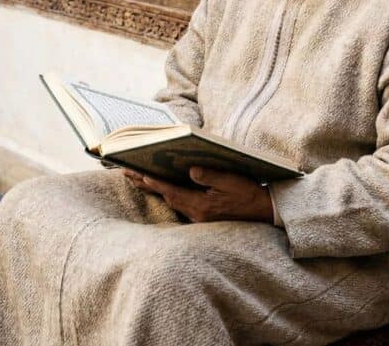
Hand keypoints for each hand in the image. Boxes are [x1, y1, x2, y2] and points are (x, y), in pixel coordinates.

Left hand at [122, 166, 273, 222]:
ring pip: (171, 201)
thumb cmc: (248, 193)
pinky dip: (167, 193)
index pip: (173, 192)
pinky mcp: (201, 216)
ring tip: (135, 176)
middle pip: (166, 197)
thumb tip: (191, 170)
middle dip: (145, 184)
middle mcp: (197, 214)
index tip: (139, 174)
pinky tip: (160, 186)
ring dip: (153, 188)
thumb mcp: (232, 180)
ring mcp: (198, 217)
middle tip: (125, 171)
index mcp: (202, 205)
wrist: (263, 211)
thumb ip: (210, 176)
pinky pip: (179, 203)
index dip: (155, 183)